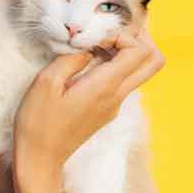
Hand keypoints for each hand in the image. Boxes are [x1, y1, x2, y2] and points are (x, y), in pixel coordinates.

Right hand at [13, 26, 164, 171]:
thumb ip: (71, 59)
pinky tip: (88, 64)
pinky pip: (122, 82)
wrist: (40, 159)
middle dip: (140, 39)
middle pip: (154, 61)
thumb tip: (87, 48)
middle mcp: (117, 96)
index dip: (123, 35)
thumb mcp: (46, 82)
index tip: (96, 38)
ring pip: (140, 71)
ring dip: (126, 52)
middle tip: (113, 33)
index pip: (139, 51)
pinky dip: (113, 66)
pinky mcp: (106, 111)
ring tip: (96, 46)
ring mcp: (114, 105)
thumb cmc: (38, 122)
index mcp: (105, 87)